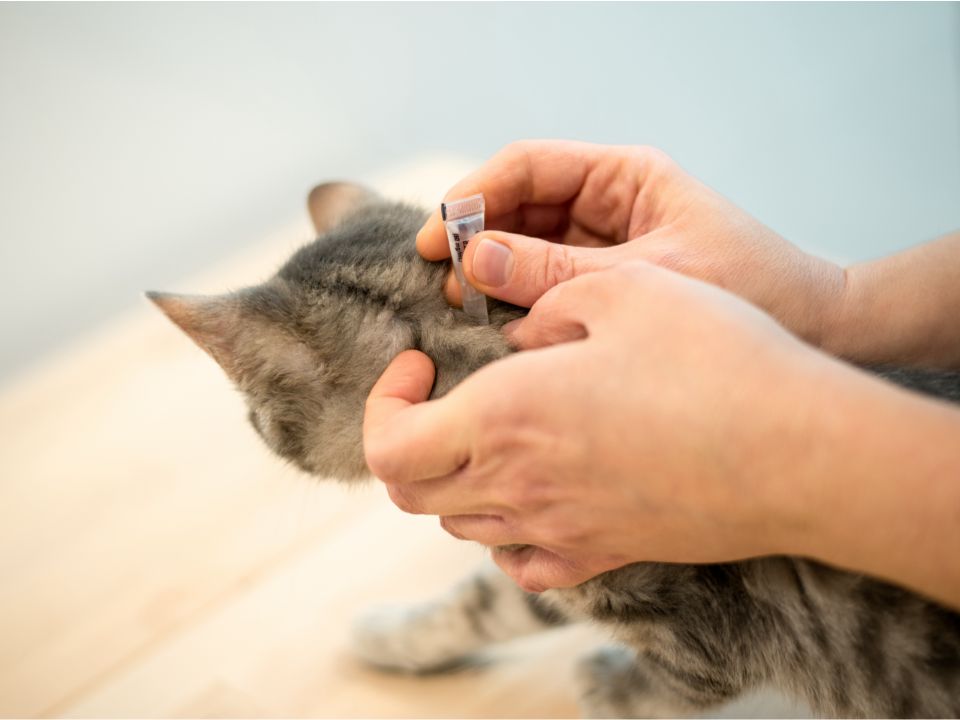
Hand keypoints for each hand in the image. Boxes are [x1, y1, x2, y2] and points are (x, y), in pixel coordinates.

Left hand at [364, 262, 831, 591]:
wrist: (802, 452)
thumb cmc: (715, 360)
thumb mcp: (621, 289)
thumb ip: (543, 297)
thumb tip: (513, 328)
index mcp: (506, 417)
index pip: (389, 444)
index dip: (383, 401)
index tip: (418, 359)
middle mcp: (521, 486)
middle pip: (411, 492)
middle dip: (404, 436)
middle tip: (439, 391)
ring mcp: (562, 529)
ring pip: (460, 525)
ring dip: (451, 475)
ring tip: (489, 426)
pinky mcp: (607, 552)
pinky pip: (524, 563)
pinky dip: (503, 532)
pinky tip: (532, 492)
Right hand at [418, 140, 845, 348]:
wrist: (815, 328)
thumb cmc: (751, 286)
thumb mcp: (649, 276)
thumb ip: (559, 271)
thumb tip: (477, 261)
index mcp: (623, 176)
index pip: (529, 167)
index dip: (475, 195)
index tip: (440, 235)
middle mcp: (606, 205)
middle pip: (518, 207)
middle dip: (477, 239)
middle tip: (443, 282)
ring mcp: (601, 247)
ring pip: (524, 248)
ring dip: (491, 274)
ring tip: (463, 308)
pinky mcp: (603, 288)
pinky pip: (544, 284)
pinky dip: (517, 302)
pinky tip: (496, 325)